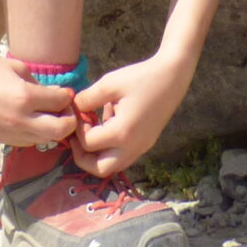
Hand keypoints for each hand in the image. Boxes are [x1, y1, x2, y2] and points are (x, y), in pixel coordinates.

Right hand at [0, 52, 76, 150]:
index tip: (65, 93)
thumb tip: (57, 95)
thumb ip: (39, 84)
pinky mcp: (2, 141)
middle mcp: (20, 120)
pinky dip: (36, 133)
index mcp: (24, 97)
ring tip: (48, 115)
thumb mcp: (16, 68)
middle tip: (65, 111)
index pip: (60, 102)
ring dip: (53, 129)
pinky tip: (31, 120)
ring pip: (46, 139)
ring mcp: (11, 134)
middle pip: (61, 130)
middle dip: (69, 120)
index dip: (66, 97)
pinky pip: (29, 141)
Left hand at [70, 54, 192, 176]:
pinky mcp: (146, 144)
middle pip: (100, 169)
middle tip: (76, 137)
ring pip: (113, 167)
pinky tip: (107, 126)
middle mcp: (133, 147)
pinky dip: (110, 150)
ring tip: (91, 130)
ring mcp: (141, 148)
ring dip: (96, 156)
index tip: (78, 111)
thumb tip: (73, 109)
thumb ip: (87, 99)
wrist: (172, 77)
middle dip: (82, 157)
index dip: (77, 129)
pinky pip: (123, 157)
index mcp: (122, 133)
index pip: (89, 144)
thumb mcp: (109, 83)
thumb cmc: (140, 77)